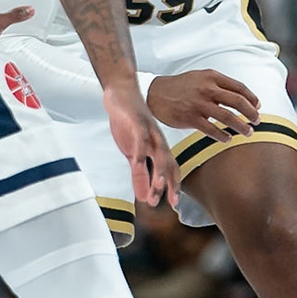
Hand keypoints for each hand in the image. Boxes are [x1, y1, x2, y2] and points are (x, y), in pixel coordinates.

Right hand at [104, 82, 178, 208]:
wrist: (121, 93)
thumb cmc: (129, 123)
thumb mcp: (131, 153)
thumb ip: (139, 175)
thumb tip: (145, 197)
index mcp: (158, 148)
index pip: (171, 170)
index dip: (173, 186)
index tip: (175, 204)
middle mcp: (157, 141)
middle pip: (169, 164)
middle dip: (171, 184)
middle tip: (172, 202)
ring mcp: (148, 131)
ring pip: (158, 153)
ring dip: (159, 171)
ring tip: (157, 187)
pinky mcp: (137, 122)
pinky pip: (140, 139)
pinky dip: (140, 152)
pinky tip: (137, 163)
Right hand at [147, 70, 258, 140]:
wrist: (155, 93)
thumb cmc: (180, 86)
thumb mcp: (200, 77)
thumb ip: (218, 84)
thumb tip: (240, 96)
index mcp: (211, 77)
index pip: (239, 87)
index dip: (252, 98)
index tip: (258, 106)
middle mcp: (207, 89)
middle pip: (237, 101)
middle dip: (251, 113)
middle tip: (257, 120)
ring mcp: (199, 104)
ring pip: (228, 117)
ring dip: (241, 126)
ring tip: (248, 132)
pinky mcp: (191, 118)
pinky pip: (212, 129)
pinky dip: (223, 135)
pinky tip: (228, 138)